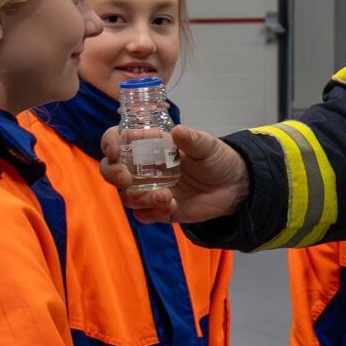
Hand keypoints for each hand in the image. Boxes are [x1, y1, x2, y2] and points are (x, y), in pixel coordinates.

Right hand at [97, 124, 250, 224]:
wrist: (234, 186)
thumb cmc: (216, 158)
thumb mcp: (207, 145)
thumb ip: (192, 139)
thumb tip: (177, 131)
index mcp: (149, 145)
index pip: (118, 140)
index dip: (110, 143)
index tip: (116, 149)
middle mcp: (144, 168)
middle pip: (111, 170)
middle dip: (113, 174)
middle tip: (126, 178)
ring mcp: (149, 190)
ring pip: (127, 196)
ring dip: (139, 197)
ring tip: (165, 196)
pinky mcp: (160, 209)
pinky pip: (143, 215)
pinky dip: (152, 212)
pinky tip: (171, 205)